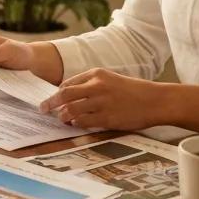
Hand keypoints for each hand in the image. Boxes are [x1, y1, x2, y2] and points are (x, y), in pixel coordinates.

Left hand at [38, 68, 161, 131]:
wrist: (155, 100)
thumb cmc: (133, 91)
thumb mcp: (110, 80)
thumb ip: (91, 86)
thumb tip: (70, 97)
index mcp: (97, 74)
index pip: (68, 83)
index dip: (57, 93)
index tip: (50, 99)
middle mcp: (97, 86)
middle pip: (64, 94)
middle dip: (50, 102)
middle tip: (43, 109)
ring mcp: (101, 102)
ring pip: (71, 109)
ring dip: (62, 115)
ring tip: (61, 118)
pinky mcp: (107, 118)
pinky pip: (83, 122)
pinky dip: (75, 123)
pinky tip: (74, 124)